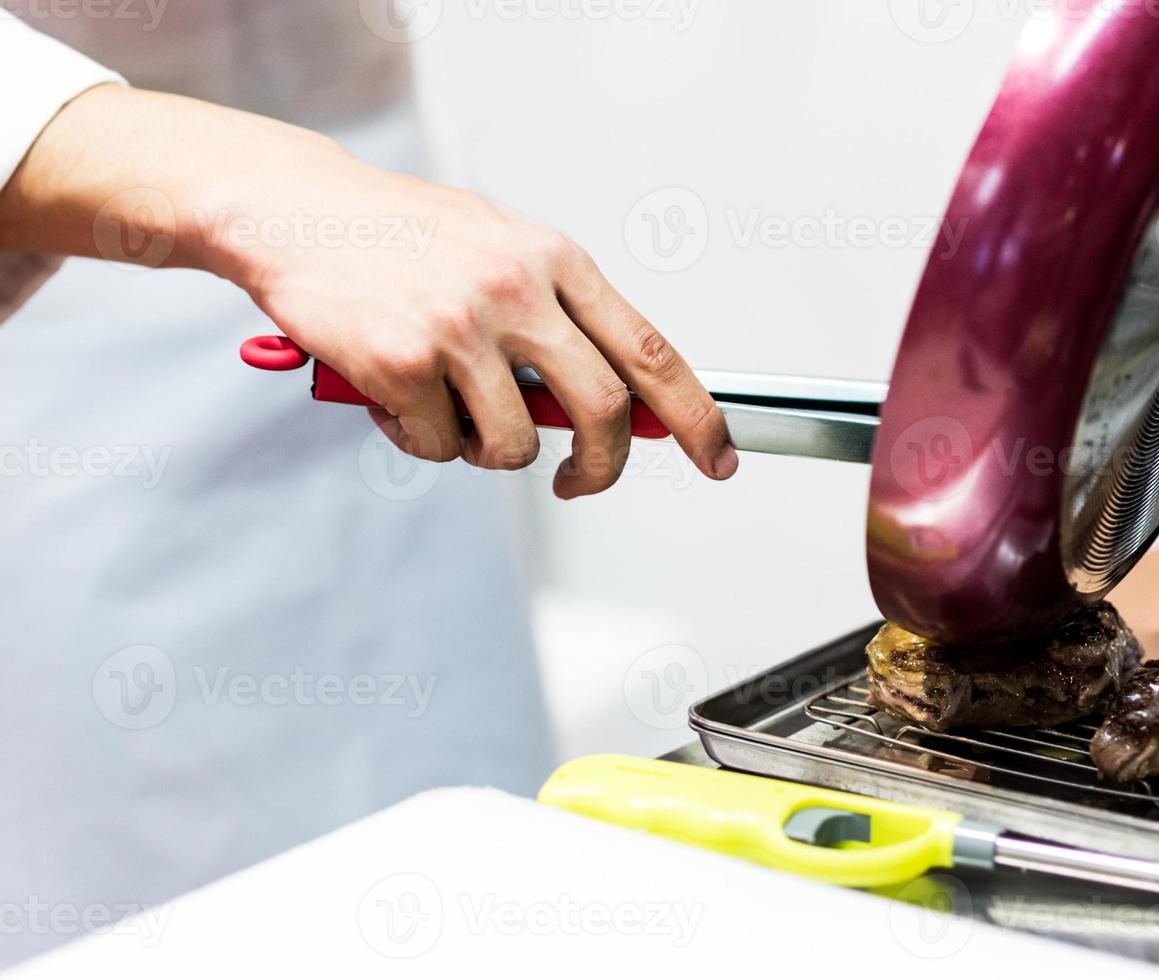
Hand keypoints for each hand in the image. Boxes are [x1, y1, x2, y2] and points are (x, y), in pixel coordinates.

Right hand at [0, 86, 737, 497]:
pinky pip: (437, 447)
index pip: (653, 351)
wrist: (296, 209)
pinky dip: (418, 440)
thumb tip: (623, 403)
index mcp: (556, 260)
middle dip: (602, 468)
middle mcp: (517, 289)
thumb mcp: (501, 248)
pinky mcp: (401, 363)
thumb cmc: (405, 235)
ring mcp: (459, 327)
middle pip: (603, 413)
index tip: (718, 458)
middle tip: (582, 483)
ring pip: (513, 446)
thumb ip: (562, 316)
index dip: (696, 416)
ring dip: (483, 448)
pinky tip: (389, 391)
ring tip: (445, 404)